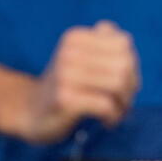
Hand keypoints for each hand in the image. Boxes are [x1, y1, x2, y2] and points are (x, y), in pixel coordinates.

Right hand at [6, 21, 139, 143]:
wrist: (30, 112)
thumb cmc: (67, 86)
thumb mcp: (84, 60)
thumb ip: (106, 47)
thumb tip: (127, 41)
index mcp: (75, 37)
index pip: (123, 43)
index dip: (131, 65)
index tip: (123, 83)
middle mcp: (69, 52)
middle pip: (124, 64)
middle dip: (131, 87)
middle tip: (122, 101)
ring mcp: (65, 74)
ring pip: (118, 84)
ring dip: (124, 103)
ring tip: (117, 112)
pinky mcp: (65, 99)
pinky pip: (106, 105)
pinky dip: (113, 116)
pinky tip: (106, 122)